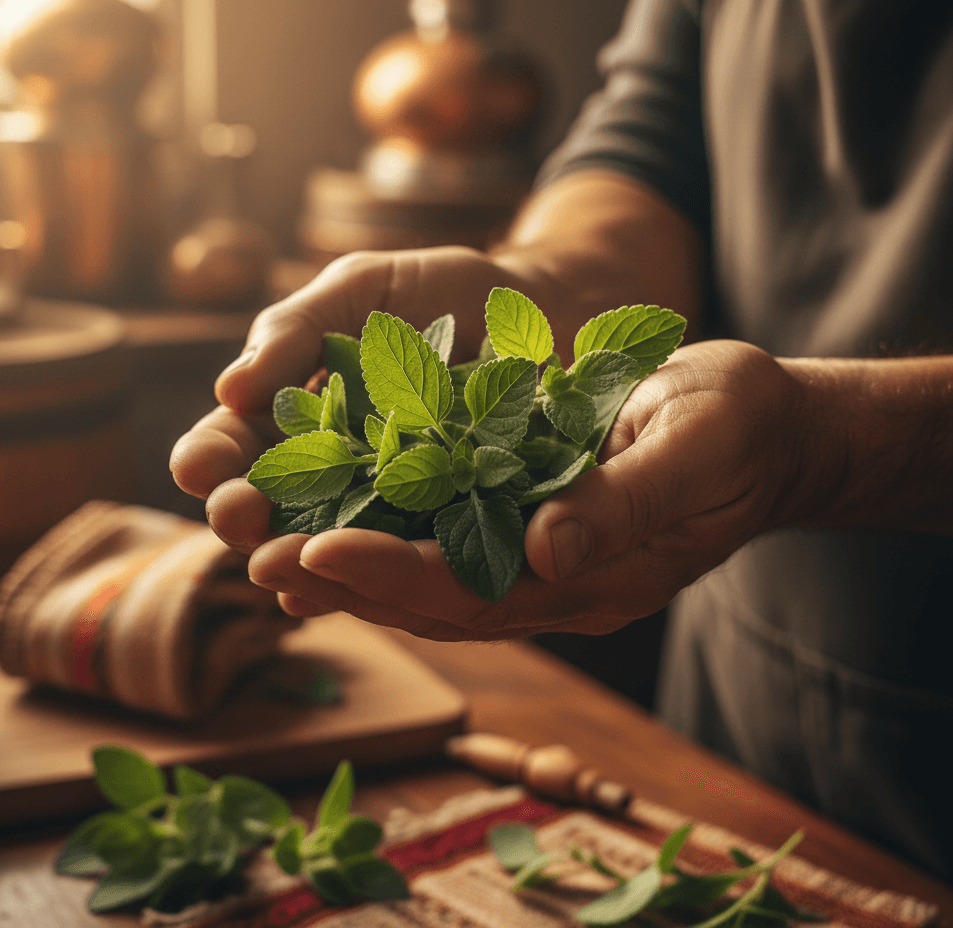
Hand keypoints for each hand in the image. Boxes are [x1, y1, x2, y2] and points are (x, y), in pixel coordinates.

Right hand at [170, 243, 596, 550]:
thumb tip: (230, 390)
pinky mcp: (442, 523)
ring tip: (279, 566)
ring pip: (323, 541)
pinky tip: (343, 592)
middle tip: (238, 516)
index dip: (209, 457)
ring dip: (294, 558)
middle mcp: (328, 466)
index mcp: (293, 409)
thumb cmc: (438, 289)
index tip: (197, 467)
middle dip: (242, 513)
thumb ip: (296, 328)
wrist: (540, 307)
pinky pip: (401, 557)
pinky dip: (366, 579)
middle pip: (267, 503)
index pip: (233, 441)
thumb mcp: (361, 288)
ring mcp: (383, 501)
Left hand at [243, 340, 807, 640]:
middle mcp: (557, 580)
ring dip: (352, 564)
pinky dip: (389, 528)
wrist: (764, 426)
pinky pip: (449, 537)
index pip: (474, 589)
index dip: (392, 573)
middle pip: (434, 596)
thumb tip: (548, 547)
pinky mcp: (534, 523)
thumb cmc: (735, 426)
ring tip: (270, 548)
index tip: (313, 551)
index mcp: (592, 574)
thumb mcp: (694, 447)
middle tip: (256, 562)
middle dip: (346, 580)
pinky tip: (334, 511)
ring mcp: (544, 557)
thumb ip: (626, 504)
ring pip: (431, 575)